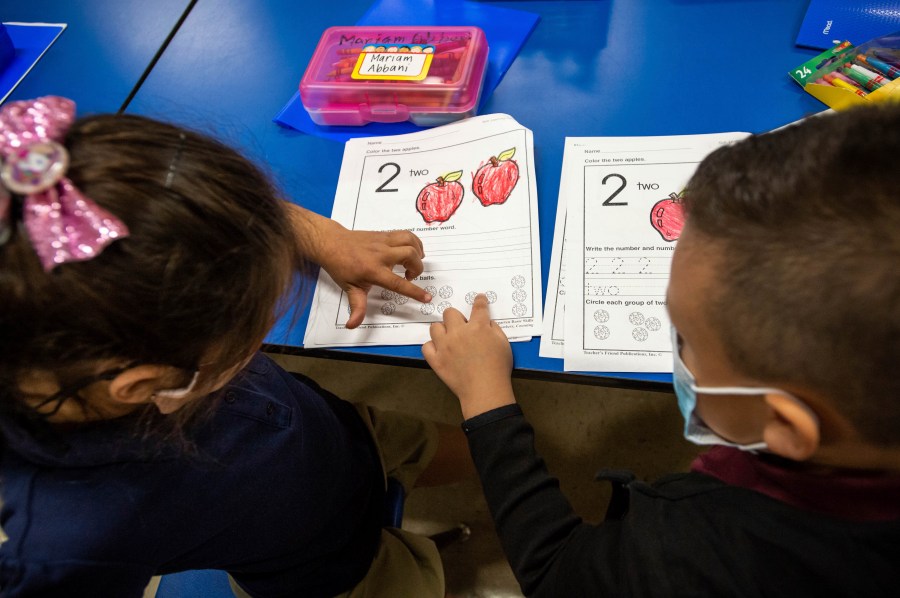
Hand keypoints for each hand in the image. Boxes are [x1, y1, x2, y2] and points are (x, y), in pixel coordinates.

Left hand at [288, 205, 431, 328]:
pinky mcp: (384, 234)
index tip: (427, 298)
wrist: (332, 243)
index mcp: (373, 271)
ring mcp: (383, 242)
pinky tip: (412, 251)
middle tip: (410, 276)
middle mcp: (381, 254)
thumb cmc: (341, 267)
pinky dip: (414, 242)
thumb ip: (356, 307)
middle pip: (410, 256)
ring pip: (410, 241)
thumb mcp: (349, 289)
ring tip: (414, 262)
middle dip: (417, 268)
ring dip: (418, 252)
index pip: (398, 283)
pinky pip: (405, 234)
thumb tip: (353, 325)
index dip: (414, 291)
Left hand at [422, 294, 515, 418]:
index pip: (478, 307)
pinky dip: (432, 347)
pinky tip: (440, 350)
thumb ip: (494, 329)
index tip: (479, 298)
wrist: (485, 391)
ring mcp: (445, 346)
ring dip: (442, 330)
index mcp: (478, 327)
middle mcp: (459, 332)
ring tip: (449, 339)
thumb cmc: (498, 368)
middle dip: (456, 317)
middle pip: (449, 313)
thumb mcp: (503, 343)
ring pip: (435, 327)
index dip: (479, 300)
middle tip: (462, 327)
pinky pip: (426, 346)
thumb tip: (485, 323)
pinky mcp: (436, 360)